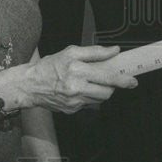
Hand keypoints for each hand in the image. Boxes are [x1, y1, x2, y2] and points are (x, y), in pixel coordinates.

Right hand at [13, 45, 137, 114]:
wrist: (29, 85)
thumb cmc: (49, 66)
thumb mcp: (71, 52)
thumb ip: (95, 52)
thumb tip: (113, 51)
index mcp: (78, 71)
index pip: (107, 77)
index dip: (123, 80)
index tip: (132, 81)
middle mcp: (77, 88)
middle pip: (107, 92)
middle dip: (112, 86)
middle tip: (107, 79)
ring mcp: (74, 102)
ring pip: (99, 100)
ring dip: (100, 91)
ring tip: (90, 82)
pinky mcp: (71, 110)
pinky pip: (88, 104)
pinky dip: (88, 97)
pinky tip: (78, 90)